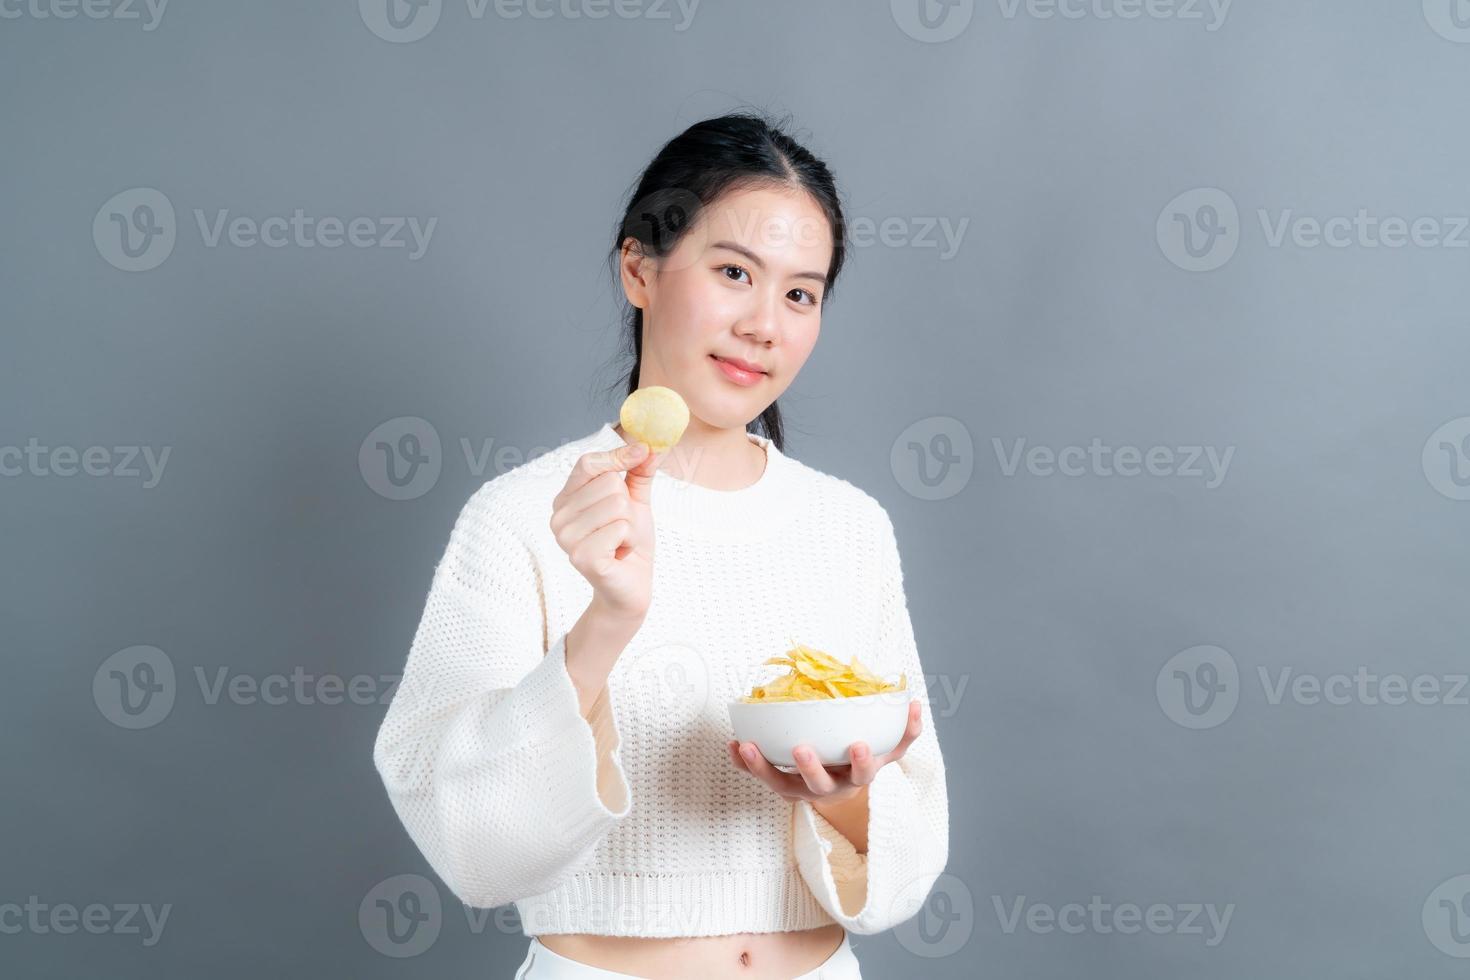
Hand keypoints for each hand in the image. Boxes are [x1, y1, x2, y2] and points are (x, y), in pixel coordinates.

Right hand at [550, 438, 663, 620]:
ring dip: (630, 525)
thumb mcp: (635, 501)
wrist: (632, 585)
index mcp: (566, 498)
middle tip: (623, 528)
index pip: (588, 462)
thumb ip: (639, 471)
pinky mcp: (582, 557)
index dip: (618, 456)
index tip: (642, 453)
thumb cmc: (629, 543)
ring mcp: (567, 538)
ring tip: (621, 542)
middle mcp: (559, 516)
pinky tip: (619, 554)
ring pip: (617, 505)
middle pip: (609, 482)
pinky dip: (629, 540)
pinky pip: (620, 528)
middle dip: (628, 506)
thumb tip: (651, 443)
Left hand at [727, 699, 922, 802]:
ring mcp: (801, 790)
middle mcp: (829, 789)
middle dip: (810, 769)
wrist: (841, 787)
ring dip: (762, 767)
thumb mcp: (889, 750)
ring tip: (746, 746)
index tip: (859, 746)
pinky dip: (744, 764)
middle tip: (801, 749)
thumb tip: (913, 703)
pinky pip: (760, 776)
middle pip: (818, 786)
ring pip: (780, 785)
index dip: (862, 763)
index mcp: (856, 778)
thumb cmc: (861, 759)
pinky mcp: (780, 786)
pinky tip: (732, 745)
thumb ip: (905, 731)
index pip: (863, 775)